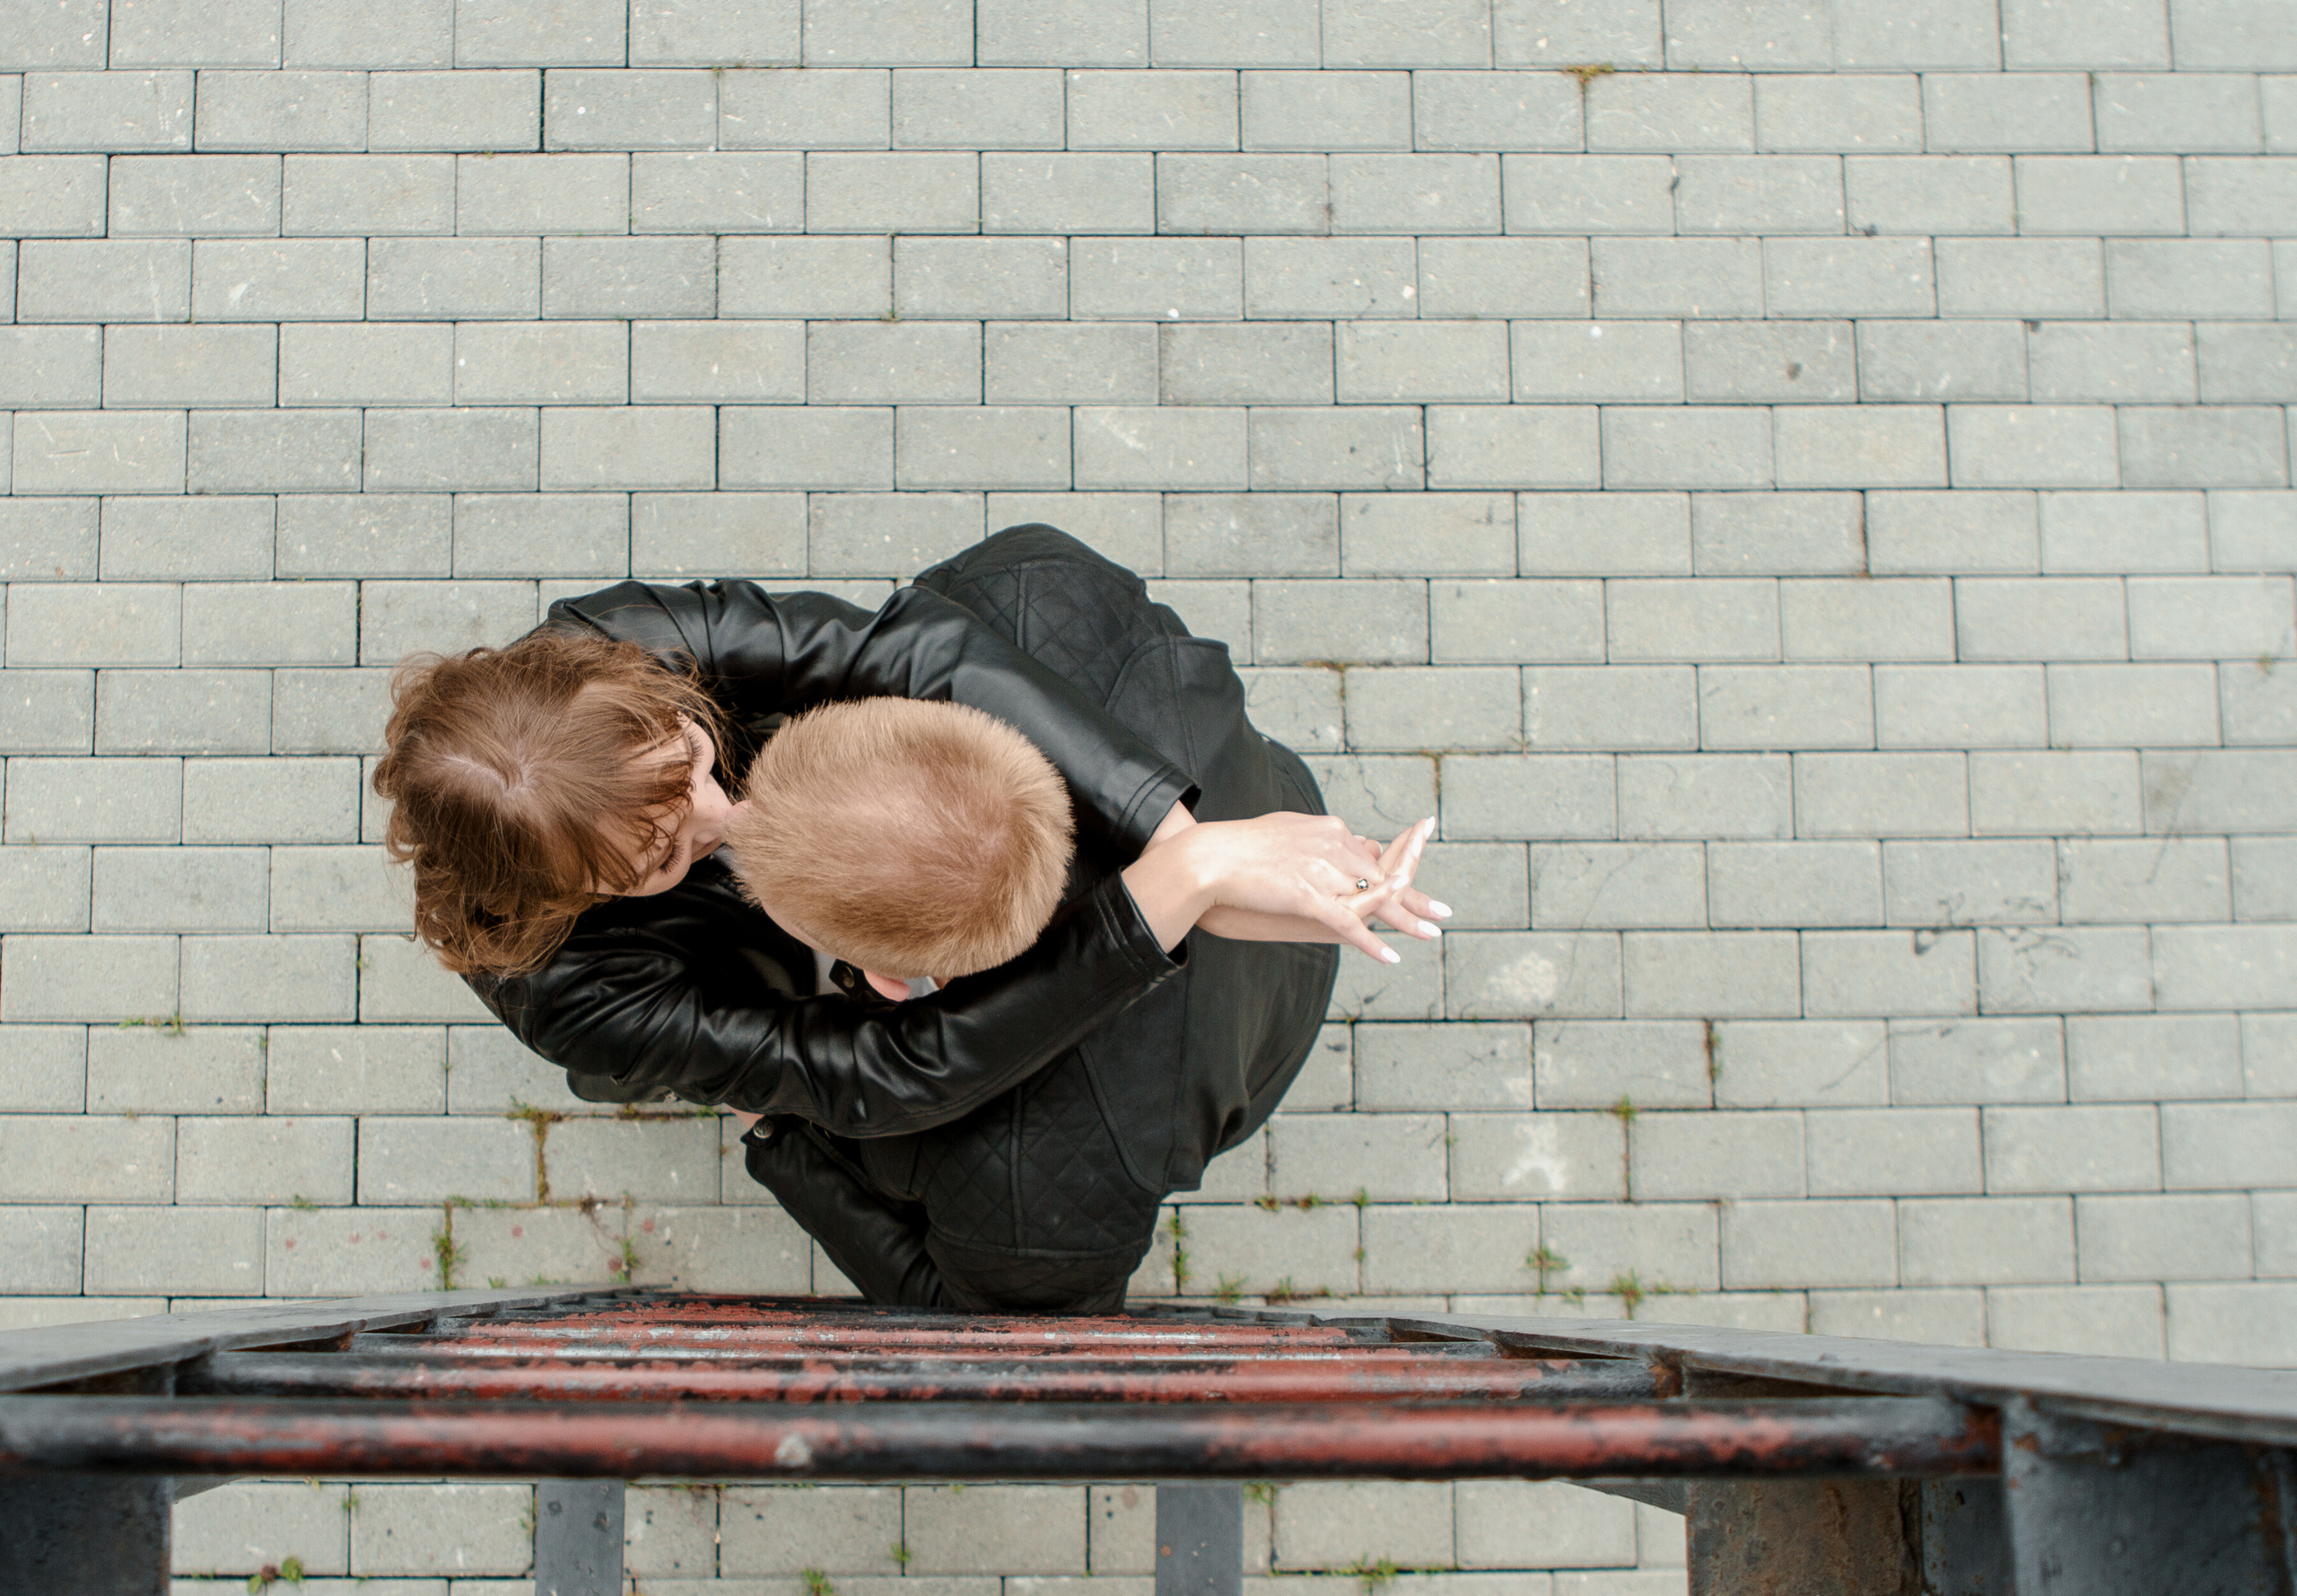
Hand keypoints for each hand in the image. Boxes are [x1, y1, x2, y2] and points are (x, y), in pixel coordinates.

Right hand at [1199, 817, 1443, 948]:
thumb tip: (1334, 839)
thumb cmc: (1240, 845)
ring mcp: (1322, 872)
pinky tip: (1390, 957)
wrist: (1210, 856)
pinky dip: (1370, 942)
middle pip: (1384, 875)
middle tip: (1445, 911)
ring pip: (1375, 899)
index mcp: (1329, 830)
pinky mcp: (1308, 896)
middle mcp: (1333, 847)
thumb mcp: (1287, 830)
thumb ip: (1314, 837)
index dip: (1399, 868)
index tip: (1418, 876)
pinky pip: (1347, 924)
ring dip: (1406, 919)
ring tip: (1432, 934)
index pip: (1372, 854)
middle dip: (1416, 896)